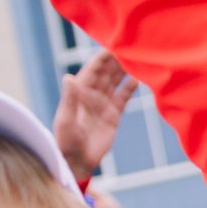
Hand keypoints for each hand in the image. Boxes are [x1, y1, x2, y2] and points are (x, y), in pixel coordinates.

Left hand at [54, 49, 136, 180]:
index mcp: (79, 92)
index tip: (115, 45)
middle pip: (107, 72)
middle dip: (117, 59)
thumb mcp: (66, 120)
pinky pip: (124, 96)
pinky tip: (141, 77)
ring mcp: (103, 104)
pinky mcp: (114, 115)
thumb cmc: (65, 141)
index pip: (93, 70)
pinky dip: (131, 86)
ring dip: (125, 69)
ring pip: (116, 81)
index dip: (103, 57)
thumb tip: (69, 76)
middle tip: (132, 47)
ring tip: (138, 58)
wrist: (77, 162)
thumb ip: (70, 98)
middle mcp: (92, 95)